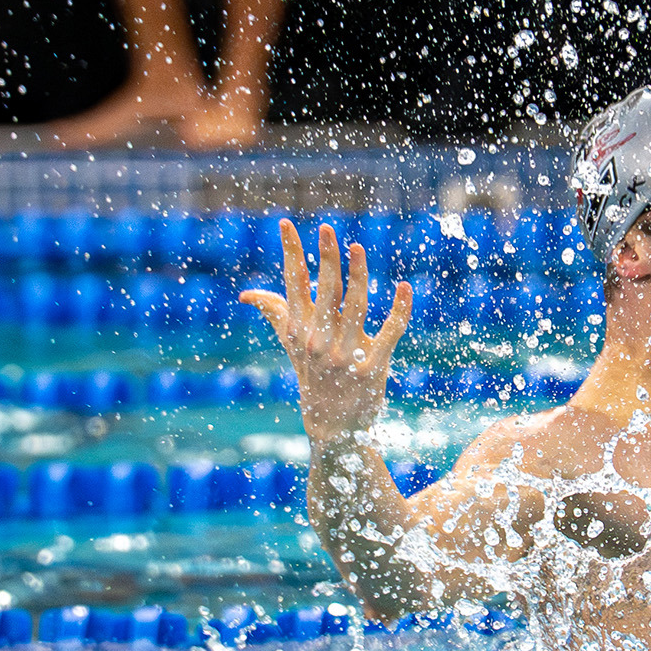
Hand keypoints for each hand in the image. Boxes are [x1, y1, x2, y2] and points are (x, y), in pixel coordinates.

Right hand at [239, 219, 411, 439]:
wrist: (333, 426)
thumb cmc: (314, 378)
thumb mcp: (292, 346)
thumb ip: (276, 314)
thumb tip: (246, 294)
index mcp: (300, 331)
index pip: (293, 285)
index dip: (290, 253)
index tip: (286, 225)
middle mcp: (319, 341)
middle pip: (324, 289)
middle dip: (326, 257)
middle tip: (328, 229)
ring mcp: (346, 354)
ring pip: (354, 305)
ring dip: (358, 274)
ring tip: (358, 247)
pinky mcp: (373, 366)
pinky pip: (390, 332)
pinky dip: (399, 309)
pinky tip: (404, 287)